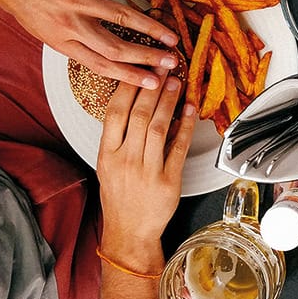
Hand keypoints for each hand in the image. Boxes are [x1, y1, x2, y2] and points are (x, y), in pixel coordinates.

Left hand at [0, 0, 179, 88]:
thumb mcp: (42, 28)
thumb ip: (70, 37)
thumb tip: (96, 46)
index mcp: (62, 41)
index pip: (101, 65)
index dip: (130, 76)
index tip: (153, 83)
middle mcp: (70, 24)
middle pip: (116, 47)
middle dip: (147, 57)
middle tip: (172, 63)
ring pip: (120, 17)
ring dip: (150, 27)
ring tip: (172, 35)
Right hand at [96, 75, 196, 263]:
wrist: (129, 232)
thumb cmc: (120, 197)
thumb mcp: (108, 165)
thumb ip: (119, 137)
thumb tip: (138, 105)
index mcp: (107, 154)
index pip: (115, 112)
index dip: (128, 87)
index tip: (139, 69)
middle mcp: (125, 160)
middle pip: (139, 115)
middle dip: (152, 87)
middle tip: (162, 67)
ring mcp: (147, 171)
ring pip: (159, 127)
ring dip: (169, 101)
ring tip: (176, 82)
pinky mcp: (168, 181)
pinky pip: (179, 148)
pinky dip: (186, 127)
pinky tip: (190, 110)